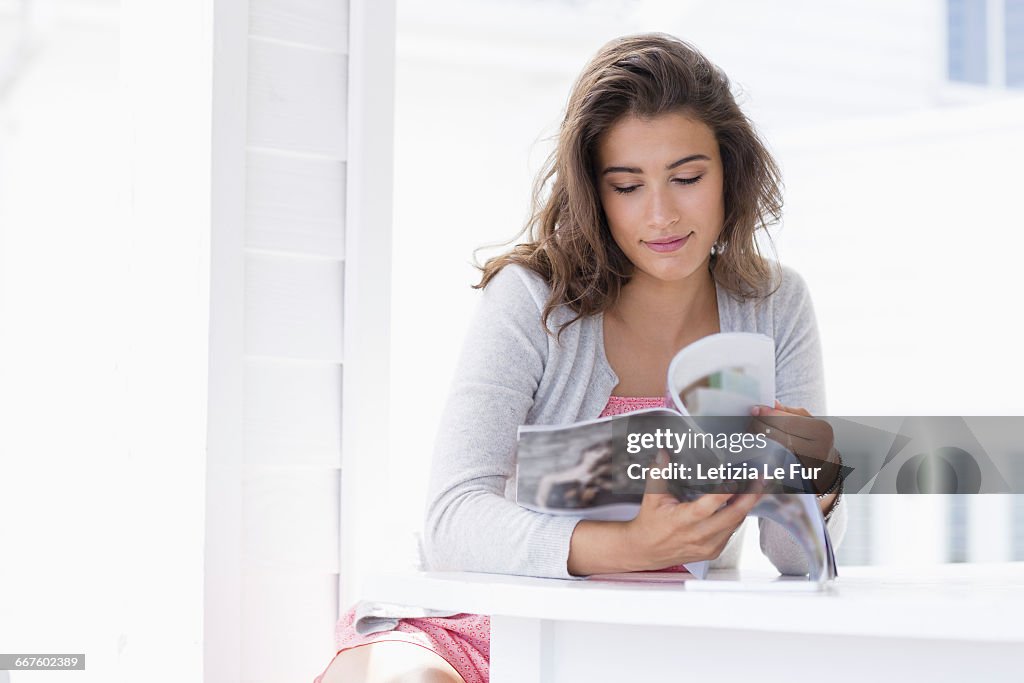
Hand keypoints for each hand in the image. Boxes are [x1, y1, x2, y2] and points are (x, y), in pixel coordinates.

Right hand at [620, 452, 763, 570]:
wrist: (646, 551)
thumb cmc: (650, 524)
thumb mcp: (651, 497)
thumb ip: (659, 473)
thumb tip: (663, 453)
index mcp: (683, 520)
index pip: (709, 505)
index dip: (725, 492)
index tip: (738, 478)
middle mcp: (698, 535)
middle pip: (732, 516)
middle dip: (750, 496)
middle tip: (760, 479)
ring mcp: (708, 546)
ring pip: (735, 523)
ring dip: (746, 505)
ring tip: (755, 488)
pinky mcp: (713, 551)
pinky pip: (731, 531)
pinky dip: (736, 517)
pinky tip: (739, 504)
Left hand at [749, 401, 840, 511]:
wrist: (823, 464)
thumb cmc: (813, 437)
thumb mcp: (807, 420)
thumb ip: (788, 412)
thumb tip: (772, 403)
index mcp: (821, 431)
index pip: (789, 422)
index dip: (769, 415)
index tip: (755, 409)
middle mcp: (817, 450)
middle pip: (779, 436)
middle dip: (760, 426)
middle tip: (750, 420)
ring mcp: (806, 466)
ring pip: (774, 450)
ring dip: (758, 440)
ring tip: (750, 431)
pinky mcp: (795, 476)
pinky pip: (773, 463)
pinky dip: (761, 452)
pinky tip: (755, 445)